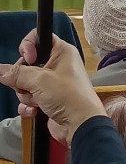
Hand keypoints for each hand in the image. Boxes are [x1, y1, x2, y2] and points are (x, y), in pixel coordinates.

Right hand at [0, 31, 105, 146]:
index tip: (27, 58)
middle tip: (31, 85)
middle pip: (27, 65)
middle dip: (23, 79)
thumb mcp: (40, 81)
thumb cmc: (69, 97)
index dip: (28, 46)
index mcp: (62, 52)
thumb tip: (1, 70)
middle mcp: (58, 65)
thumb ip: (17, 73)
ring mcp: (53, 84)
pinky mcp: (48, 99)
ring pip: (25, 83)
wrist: (80, 125)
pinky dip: (29, 106)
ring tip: (39, 100)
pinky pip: (29, 99)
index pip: (39, 37)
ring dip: (27, 95)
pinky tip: (36, 111)